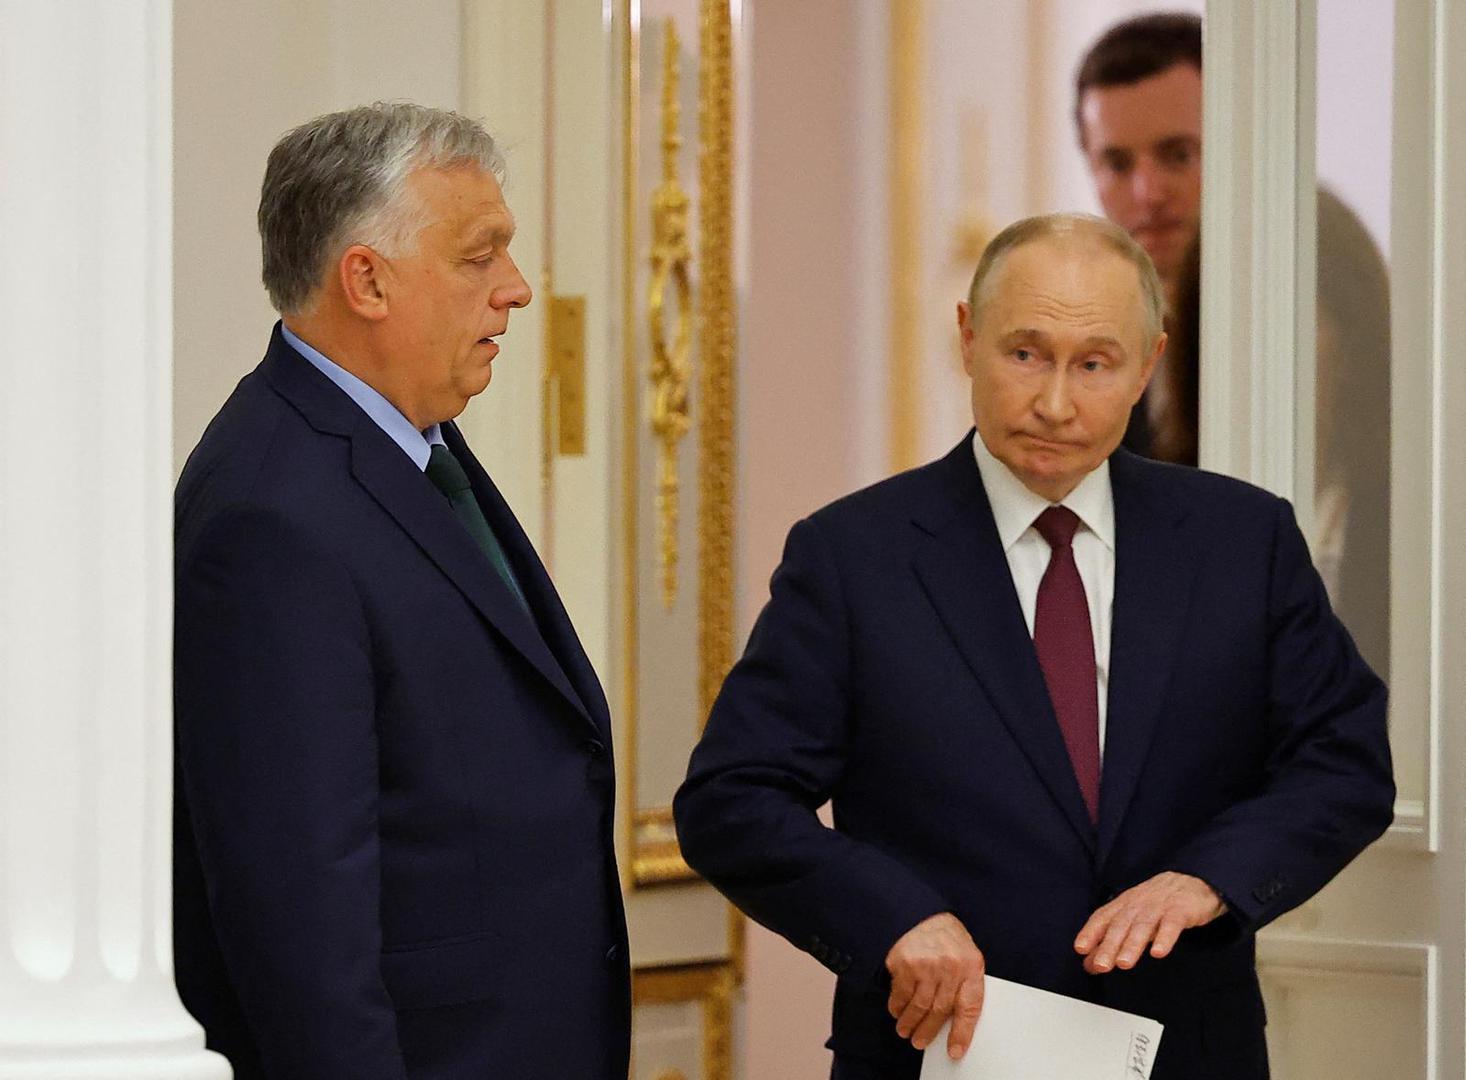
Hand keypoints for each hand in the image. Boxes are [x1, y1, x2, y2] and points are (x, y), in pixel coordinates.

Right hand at [884, 912, 985, 1059]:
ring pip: (919, 1006)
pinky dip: (897, 1006)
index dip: (962, 1033)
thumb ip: (963, 983)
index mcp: (971, 966)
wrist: (919, 912)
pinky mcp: (905, 963)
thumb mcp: (964, 955)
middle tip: (920, 1041)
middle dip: (928, 1031)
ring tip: (905, 1030)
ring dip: (910, 1023)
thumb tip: (956, 1020)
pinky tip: (896, 1010)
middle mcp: (950, 966)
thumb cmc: (944, 937)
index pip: (970, 1007)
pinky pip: (901, 994)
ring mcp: (927, 965)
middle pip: (940, 1010)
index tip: (954, 1050)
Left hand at [1074, 872, 1226, 974]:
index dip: (1090, 932)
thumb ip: (1110, 942)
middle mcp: (1137, 904)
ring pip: (1143, 926)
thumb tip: (1089, 965)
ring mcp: (1159, 906)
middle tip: (1101, 965)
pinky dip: (1165, 938)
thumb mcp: (1132, 919)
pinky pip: (1172, 924)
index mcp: (1123, 905)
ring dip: (1132, 945)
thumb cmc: (1156, 904)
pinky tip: (1158, 952)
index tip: (1080, 949)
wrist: (1191, 881)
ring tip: (1124, 964)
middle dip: (1109, 945)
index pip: (1102, 917)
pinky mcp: (1181, 910)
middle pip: (1120, 925)